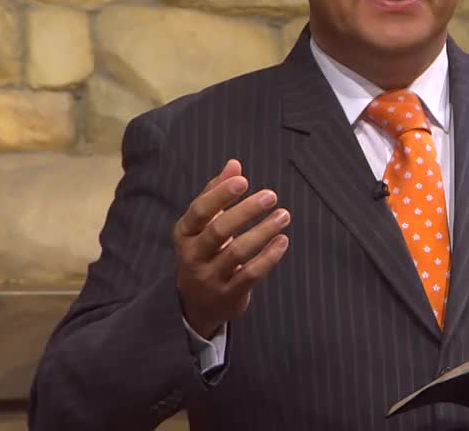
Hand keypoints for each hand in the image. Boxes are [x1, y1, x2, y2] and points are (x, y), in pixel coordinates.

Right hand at [175, 159, 290, 338]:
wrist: (197, 303)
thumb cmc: (204, 251)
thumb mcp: (203, 224)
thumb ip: (216, 193)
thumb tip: (234, 164)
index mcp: (185, 233)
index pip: (199, 211)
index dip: (220, 195)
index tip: (244, 180)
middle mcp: (192, 256)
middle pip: (218, 230)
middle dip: (246, 211)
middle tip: (271, 195)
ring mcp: (210, 277)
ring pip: (238, 253)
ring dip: (263, 231)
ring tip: (284, 215)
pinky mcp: (229, 294)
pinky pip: (251, 274)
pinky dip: (269, 257)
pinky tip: (282, 240)